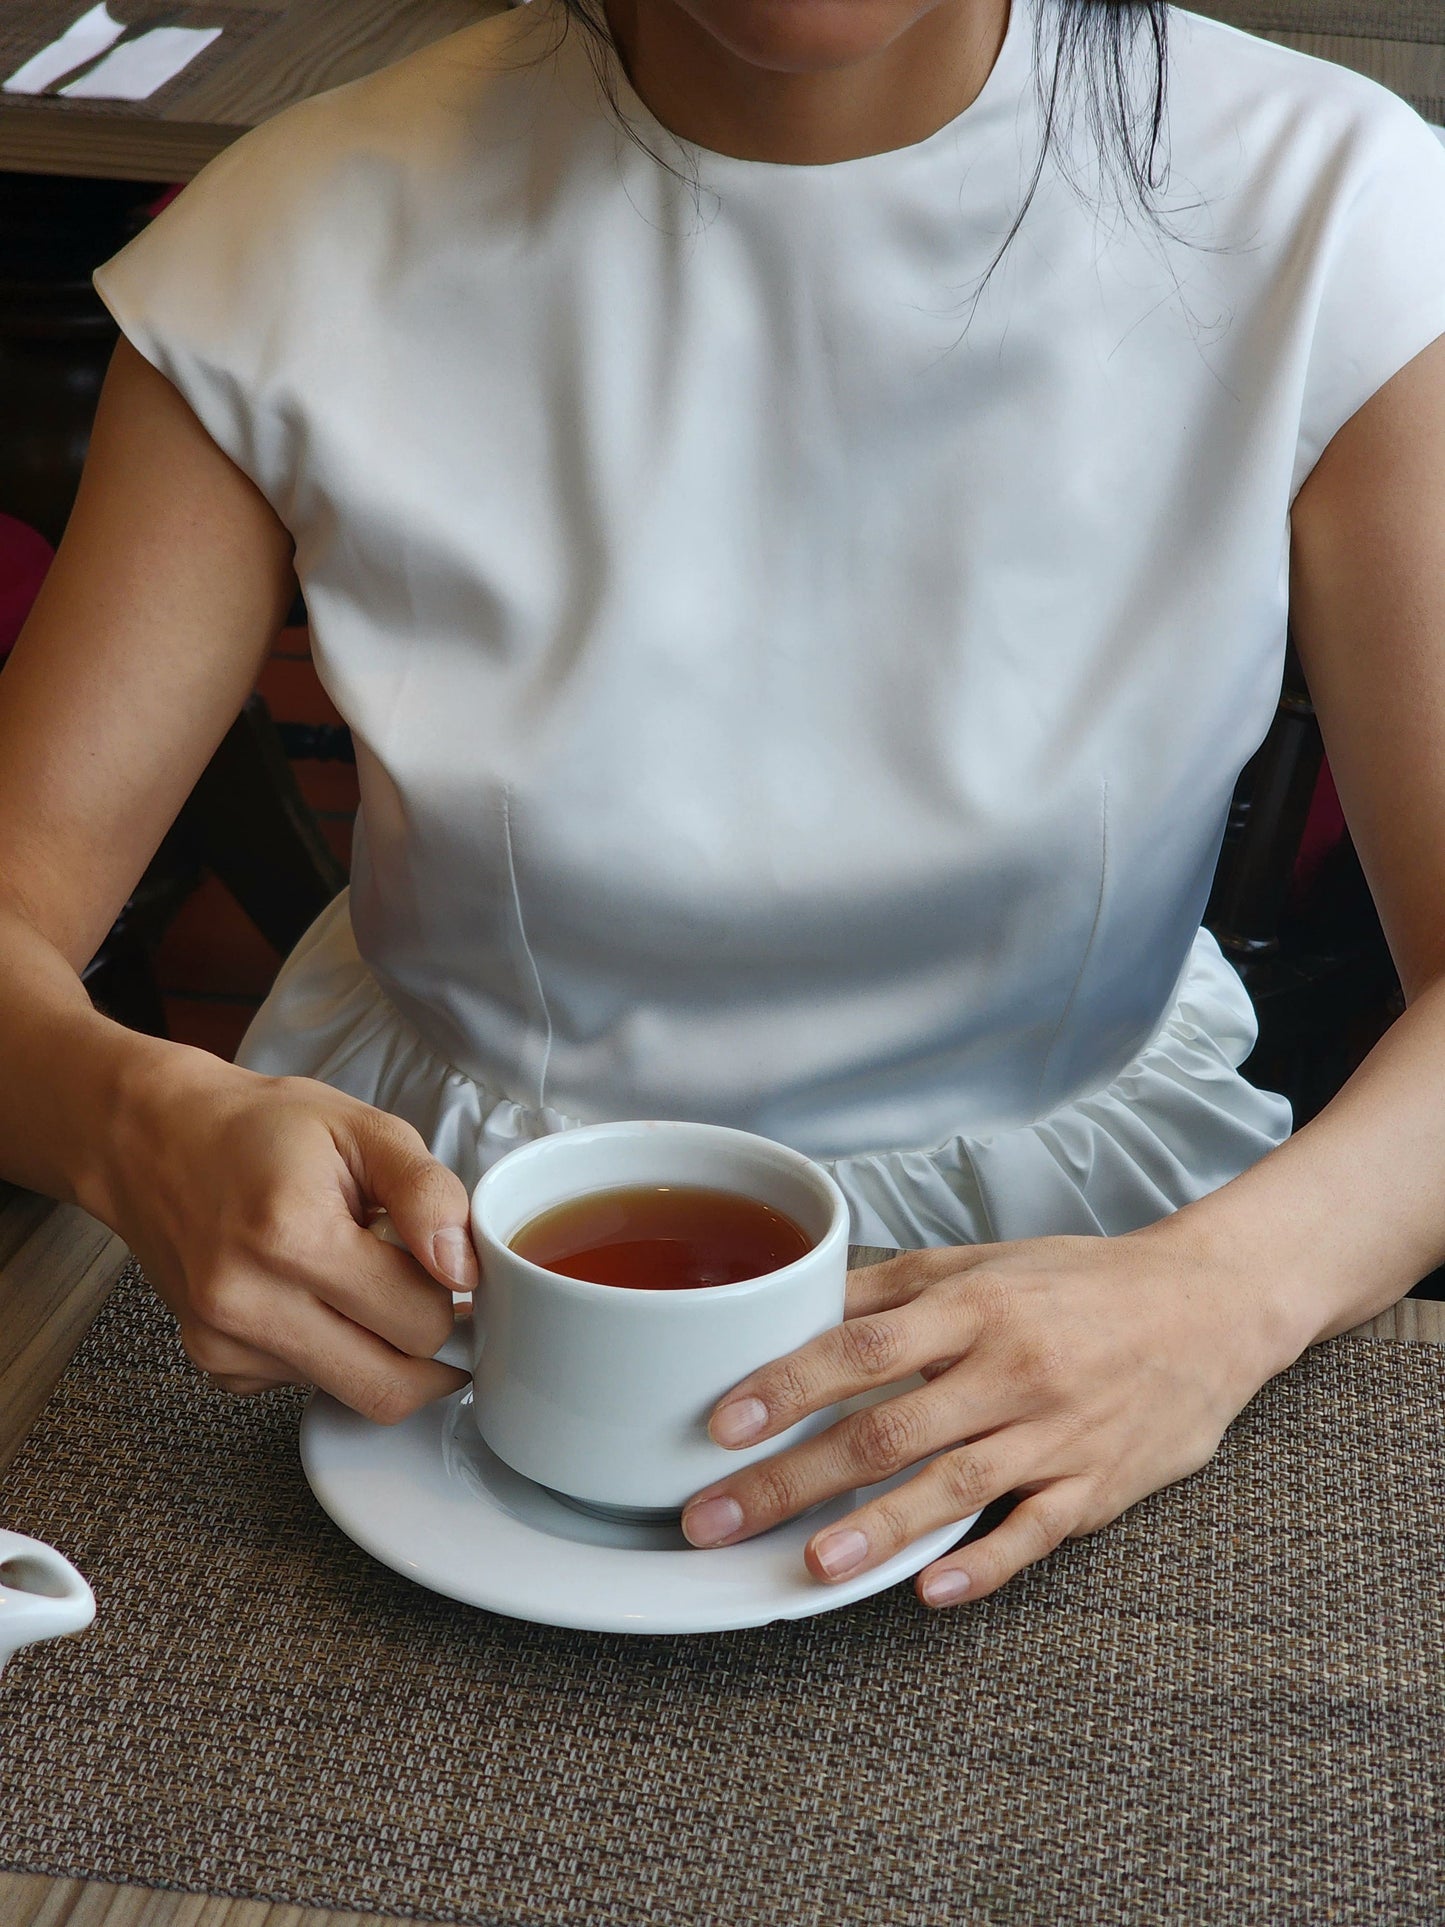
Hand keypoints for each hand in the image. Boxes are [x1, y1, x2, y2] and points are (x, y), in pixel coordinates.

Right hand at [102, 1048, 475, 1418]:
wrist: (157, 1141)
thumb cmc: (263, 1131)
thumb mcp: (364, 1130)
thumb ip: (429, 1194)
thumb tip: (465, 1269)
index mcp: (292, 1235)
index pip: (420, 1323)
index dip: (451, 1295)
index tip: (445, 1265)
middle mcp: (247, 1302)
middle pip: (390, 1387)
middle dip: (427, 1346)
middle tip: (427, 1293)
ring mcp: (223, 1343)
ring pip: (352, 1394)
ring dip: (378, 1350)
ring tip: (361, 1281)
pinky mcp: (213, 1365)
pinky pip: (306, 1388)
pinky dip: (332, 1354)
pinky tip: (315, 1297)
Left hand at [679, 1221, 1304, 1603]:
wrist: (1212, 1307)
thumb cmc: (1082, 1283)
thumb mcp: (985, 1263)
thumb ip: (891, 1287)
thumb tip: (798, 1304)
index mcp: (975, 1307)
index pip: (862, 1349)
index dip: (787, 1386)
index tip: (723, 1423)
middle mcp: (1011, 1369)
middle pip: (887, 1431)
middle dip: (792, 1479)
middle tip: (715, 1517)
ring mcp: (1057, 1432)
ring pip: (953, 1487)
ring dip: (875, 1531)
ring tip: (807, 1565)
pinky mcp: (1098, 1485)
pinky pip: (1034, 1532)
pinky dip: (982, 1565)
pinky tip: (927, 1592)